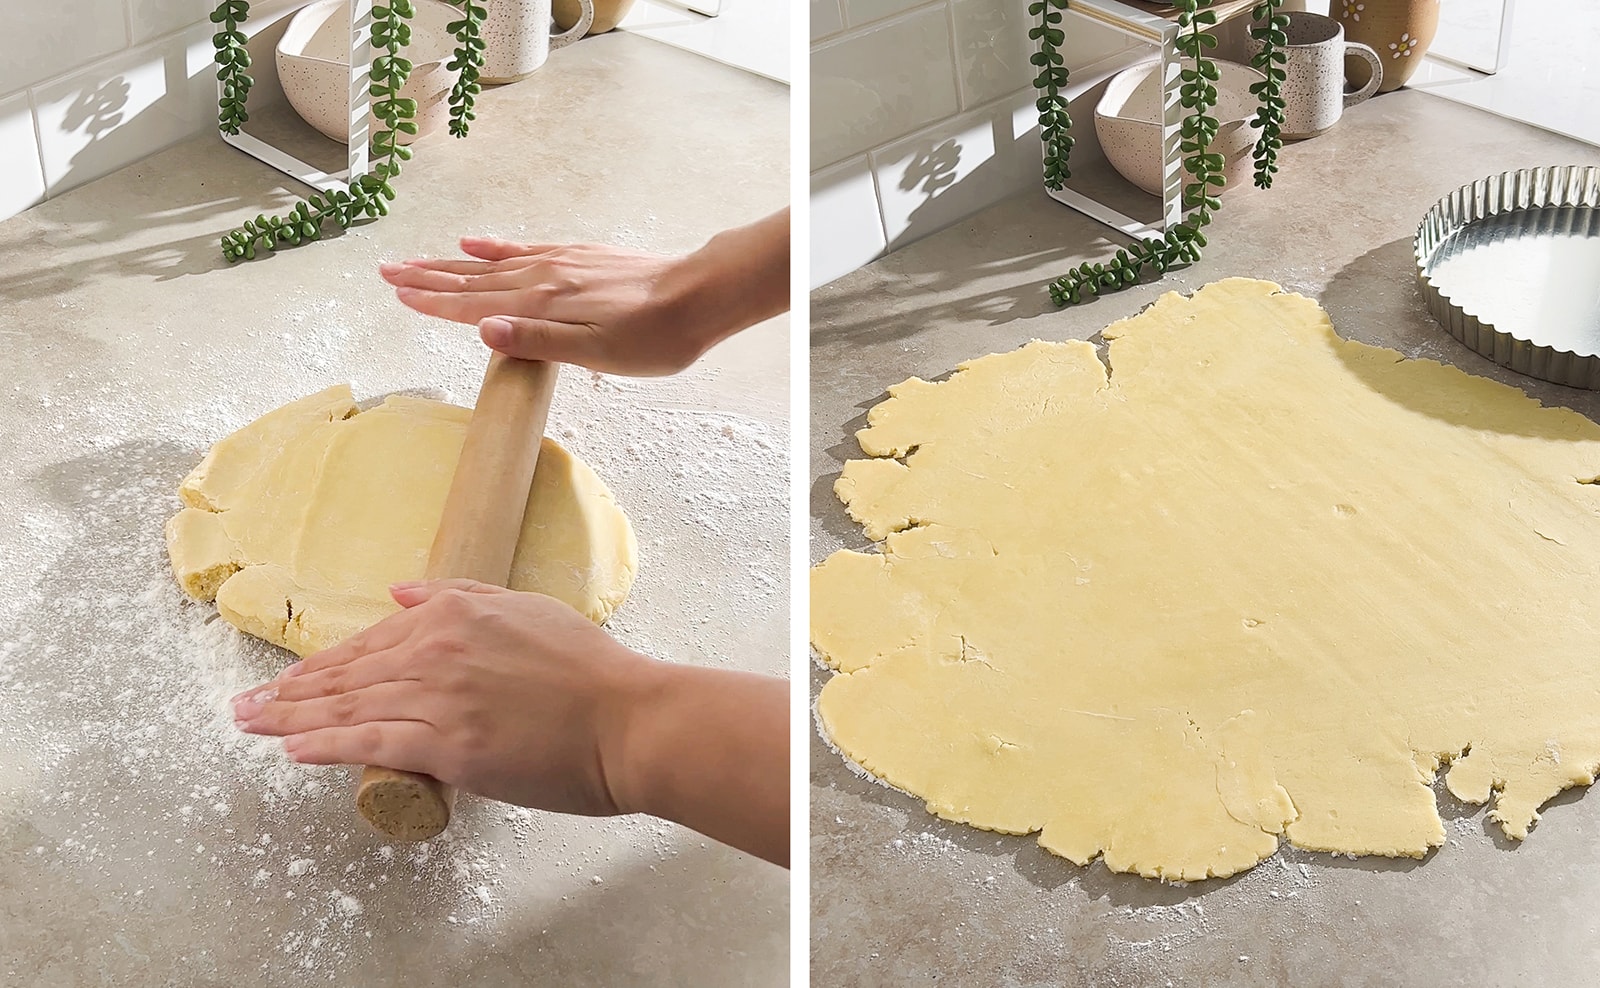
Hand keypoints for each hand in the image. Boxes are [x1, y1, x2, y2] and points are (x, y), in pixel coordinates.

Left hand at [231, 579, 791, 865]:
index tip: (286, 680)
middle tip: (245, 706)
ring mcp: (441, 697)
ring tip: (252, 726)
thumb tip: (401, 591)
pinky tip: (293, 749)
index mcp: (455, 613)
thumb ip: (462, 595)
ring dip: (292, 718)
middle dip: (289, 692)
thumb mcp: (527, 610)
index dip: (322, 665)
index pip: (371, 642)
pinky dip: (326, 744)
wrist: (631, 720)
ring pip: (349, 707)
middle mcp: (439, 648)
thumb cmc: (592, 672)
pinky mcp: (450, 745)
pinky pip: (371, 742)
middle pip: (347, 674)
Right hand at [380, 240, 708, 375]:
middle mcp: (544, 278)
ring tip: (416, 261)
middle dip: (427, 278)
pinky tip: (477, 243)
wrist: (700, 296)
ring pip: (493, 263)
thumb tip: (483, 330)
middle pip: (473, 279)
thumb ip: (537, 342)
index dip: (433, 302)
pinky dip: (495, 247)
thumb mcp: (597, 354)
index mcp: (542, 305)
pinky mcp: (580, 257)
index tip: (397, 295)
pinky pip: (524, 249)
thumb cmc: (655, 336)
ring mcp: (562, 263)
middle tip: (386, 272)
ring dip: (451, 264)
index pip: (474, 305)